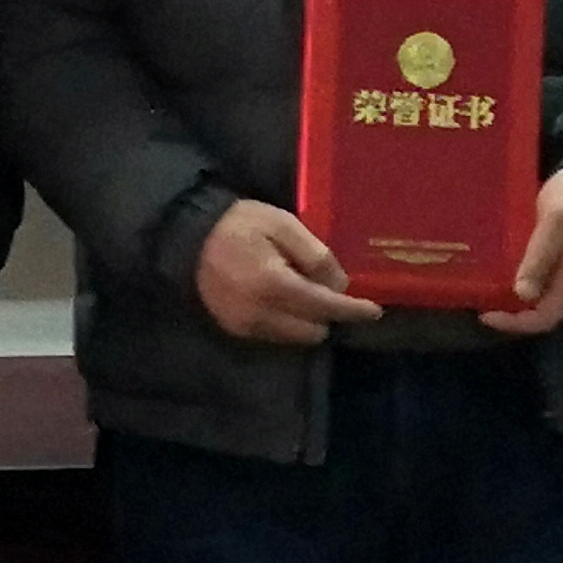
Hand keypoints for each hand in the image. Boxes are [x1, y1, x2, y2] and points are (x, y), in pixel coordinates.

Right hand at [195, 198, 384, 346]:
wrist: (188, 237)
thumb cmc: (240, 223)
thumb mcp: (283, 224)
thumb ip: (315, 255)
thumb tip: (341, 285)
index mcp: (274, 284)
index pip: (324, 306)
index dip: (352, 310)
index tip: (374, 310)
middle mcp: (261, 314)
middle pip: (313, 331)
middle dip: (326, 314)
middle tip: (323, 287)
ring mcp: (246, 326)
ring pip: (295, 338)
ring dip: (306, 320)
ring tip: (298, 290)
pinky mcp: (235, 330)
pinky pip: (274, 336)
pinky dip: (286, 322)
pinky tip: (279, 298)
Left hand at [481, 170, 562, 336]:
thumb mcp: (559, 220)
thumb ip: (542, 255)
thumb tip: (521, 293)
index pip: (546, 317)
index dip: (516, 323)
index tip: (486, 315)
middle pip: (538, 311)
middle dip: (509, 312)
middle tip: (478, 300)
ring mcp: (562, 267)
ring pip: (534, 294)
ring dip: (508, 295)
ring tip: (480, 286)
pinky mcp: (555, 254)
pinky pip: (533, 275)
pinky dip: (513, 276)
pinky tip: (494, 266)